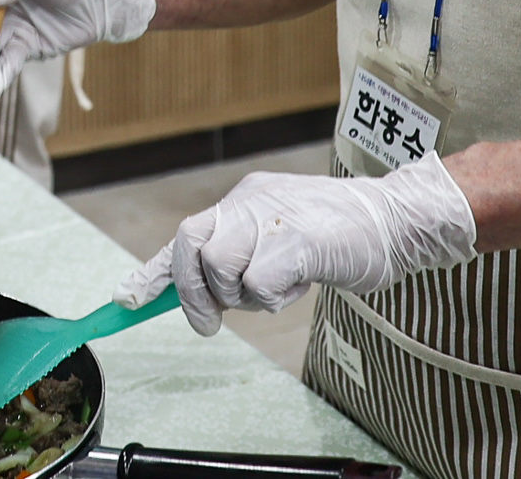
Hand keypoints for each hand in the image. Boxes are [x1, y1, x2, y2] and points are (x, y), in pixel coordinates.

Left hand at [115, 157, 477, 335]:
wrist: (396, 219)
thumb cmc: (341, 236)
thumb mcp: (280, 242)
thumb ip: (244, 258)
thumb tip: (202, 296)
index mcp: (244, 199)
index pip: (184, 234)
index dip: (151, 272)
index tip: (124, 300)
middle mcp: (250, 200)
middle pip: (189, 242)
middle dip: (192, 291)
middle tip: (211, 321)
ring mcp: (271, 216)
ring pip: (219, 264)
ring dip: (241, 294)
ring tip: (279, 288)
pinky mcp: (295, 239)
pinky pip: (257, 279)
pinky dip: (272, 296)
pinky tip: (300, 283)